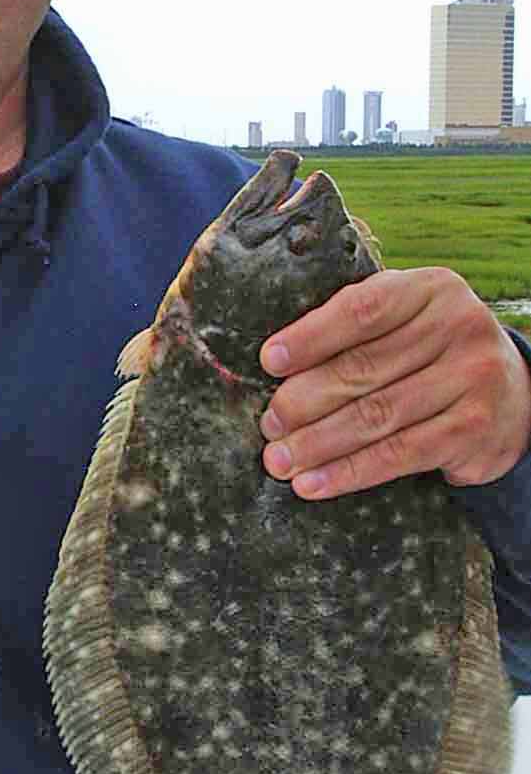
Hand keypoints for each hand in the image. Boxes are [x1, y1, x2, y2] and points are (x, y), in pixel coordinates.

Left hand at [258, 267, 530, 497]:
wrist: (513, 392)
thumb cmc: (433, 351)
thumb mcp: (406, 319)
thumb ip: (355, 327)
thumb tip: (278, 364)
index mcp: (431, 289)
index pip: (363, 309)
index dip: (311, 336)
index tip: (268, 361)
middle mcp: (458, 327)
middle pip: (364, 368)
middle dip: (304, 400)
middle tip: (268, 424)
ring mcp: (471, 379)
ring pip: (376, 416)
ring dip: (318, 443)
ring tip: (279, 460)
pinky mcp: (473, 430)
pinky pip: (398, 455)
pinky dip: (349, 472)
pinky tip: (312, 484)